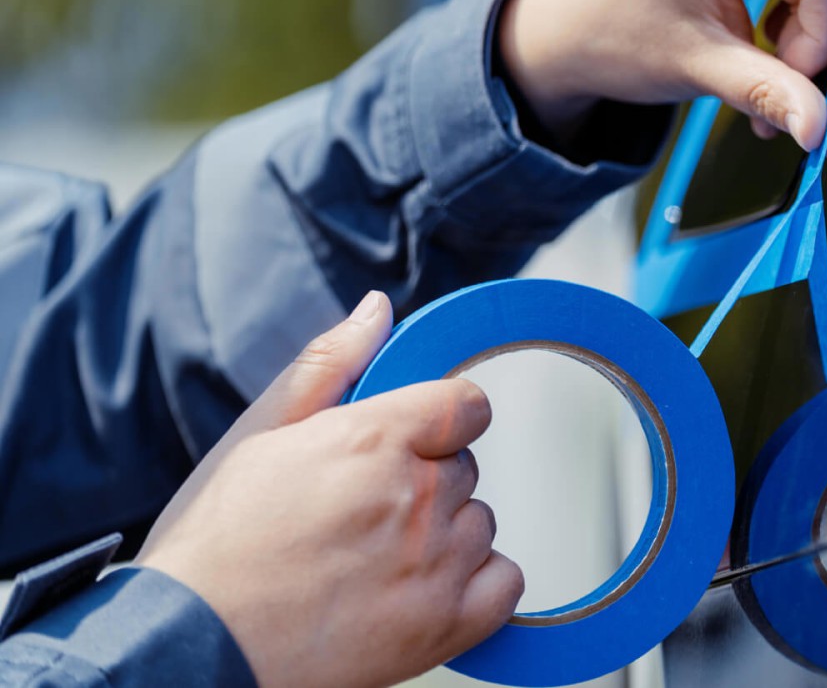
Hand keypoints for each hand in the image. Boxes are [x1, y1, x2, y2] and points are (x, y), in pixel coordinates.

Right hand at [136, 292, 522, 687]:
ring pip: (478, 524)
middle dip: (423, 485)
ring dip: (442, 537)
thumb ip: (331, 363)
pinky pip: (505, 582)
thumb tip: (378, 309)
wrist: (191, 646)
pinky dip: (477, 587)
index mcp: (373, 440)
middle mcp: (415, 498)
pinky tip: (422, 593)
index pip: (466, 406)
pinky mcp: (447, 625)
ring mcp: (436, 564)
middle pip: (462, 470)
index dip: (440, 422)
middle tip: (359, 516)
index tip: (411, 443)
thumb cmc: (214, 543)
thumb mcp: (258, 434)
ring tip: (372, 562)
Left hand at [499, 0, 826, 150]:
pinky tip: (770, 25)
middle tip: (784, 81)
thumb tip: (821, 130)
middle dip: (824, 31)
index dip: (824, 36)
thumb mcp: (695, 68)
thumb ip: (766, 92)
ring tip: (772, 57)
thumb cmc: (620, 35)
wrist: (574, 13)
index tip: (787, 79)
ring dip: (819, 18)